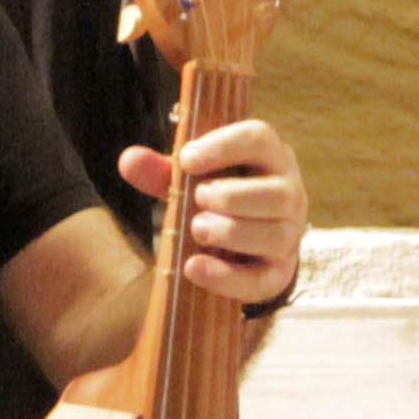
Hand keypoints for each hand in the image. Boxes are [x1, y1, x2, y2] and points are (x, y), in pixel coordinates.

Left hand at [127, 112, 305, 303]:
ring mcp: (288, 236)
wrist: (244, 244)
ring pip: (273, 235)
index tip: (186, 160)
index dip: (223, 146)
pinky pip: (260, 280)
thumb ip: (161, 171)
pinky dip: (225, 277)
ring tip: (197, 229)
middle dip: (231, 196)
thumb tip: (128, 160)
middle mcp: (289, 194)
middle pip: (275, 193)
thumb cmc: (219, 196)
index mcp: (269, 158)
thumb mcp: (190, 180)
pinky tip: (193, 268)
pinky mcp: (278, 273)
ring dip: (230, 232)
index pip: (259, 138)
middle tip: (196, 198)